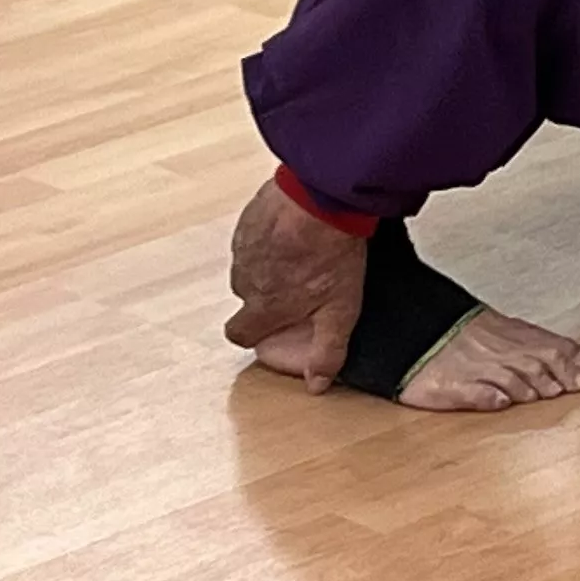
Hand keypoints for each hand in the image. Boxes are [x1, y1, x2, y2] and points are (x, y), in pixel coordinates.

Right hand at [223, 178, 363, 396]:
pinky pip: (254, 233)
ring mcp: (243, 245)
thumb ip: (326, 351)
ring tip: (303, 251)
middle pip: (247, 296)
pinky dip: (270, 234)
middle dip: (268, 292)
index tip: (274, 322)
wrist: (323, 196)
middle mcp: (244, 278)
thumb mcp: (340, 310)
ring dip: (269, 261)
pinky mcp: (249, 216)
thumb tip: (317, 384)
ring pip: (250, 264)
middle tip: (300, 280)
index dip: (254, 331)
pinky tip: (297, 227)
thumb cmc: (331, 253)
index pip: (238, 334)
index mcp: (262, 306)